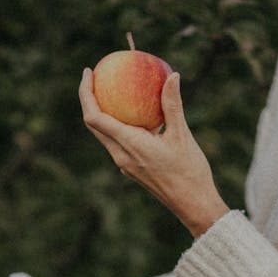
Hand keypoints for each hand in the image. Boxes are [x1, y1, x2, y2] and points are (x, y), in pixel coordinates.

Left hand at [79, 68, 228, 236]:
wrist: (192, 204)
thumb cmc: (189, 172)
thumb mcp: (182, 135)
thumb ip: (172, 105)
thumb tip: (172, 76)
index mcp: (129, 145)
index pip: (95, 117)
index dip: (86, 93)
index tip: (89, 72)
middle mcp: (121, 156)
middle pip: (94, 125)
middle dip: (89, 99)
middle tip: (96, 76)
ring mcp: (125, 164)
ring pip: (104, 135)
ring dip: (102, 113)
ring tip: (111, 90)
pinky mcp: (132, 168)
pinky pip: (118, 142)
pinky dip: (118, 124)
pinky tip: (133, 113)